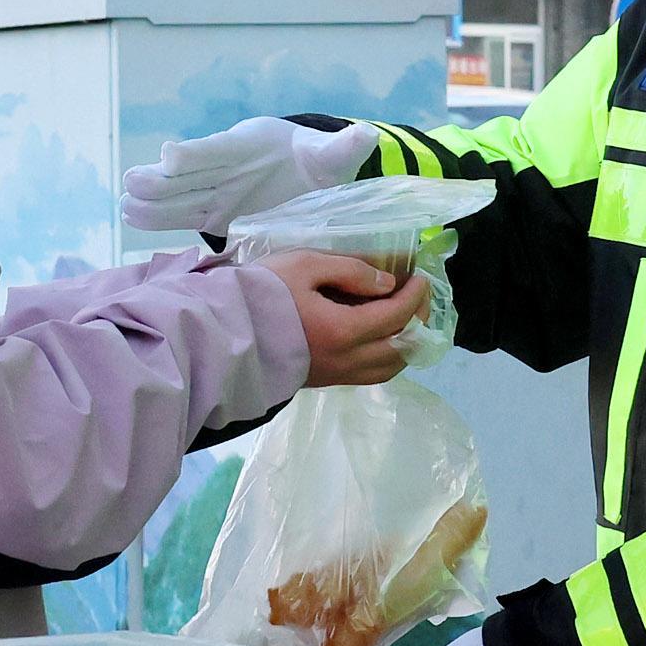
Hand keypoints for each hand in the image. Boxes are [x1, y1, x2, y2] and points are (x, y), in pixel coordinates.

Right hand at [119, 116, 375, 235]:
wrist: (306, 175)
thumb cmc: (317, 162)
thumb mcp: (333, 156)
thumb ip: (344, 148)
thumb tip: (367, 136)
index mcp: (252, 145)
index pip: (219, 148)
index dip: (194, 152)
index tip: (170, 154)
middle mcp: (227, 166)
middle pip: (189, 172)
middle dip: (162, 178)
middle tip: (134, 182)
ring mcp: (216, 189)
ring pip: (178, 194)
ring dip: (153, 199)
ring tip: (126, 205)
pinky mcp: (213, 211)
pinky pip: (182, 213)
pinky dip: (158, 216)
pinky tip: (131, 216)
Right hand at [276, 251, 433, 388]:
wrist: (223, 334)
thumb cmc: (262, 294)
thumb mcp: (305, 265)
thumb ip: (350, 271)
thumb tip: (386, 283)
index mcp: (344, 330)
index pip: (396, 316)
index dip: (415, 297)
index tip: (421, 278)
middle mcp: (346, 360)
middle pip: (401, 349)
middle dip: (418, 322)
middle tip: (419, 299)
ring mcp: (335, 375)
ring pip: (388, 368)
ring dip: (405, 345)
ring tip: (406, 320)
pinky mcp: (323, 381)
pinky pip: (369, 375)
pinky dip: (386, 357)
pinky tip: (379, 338)